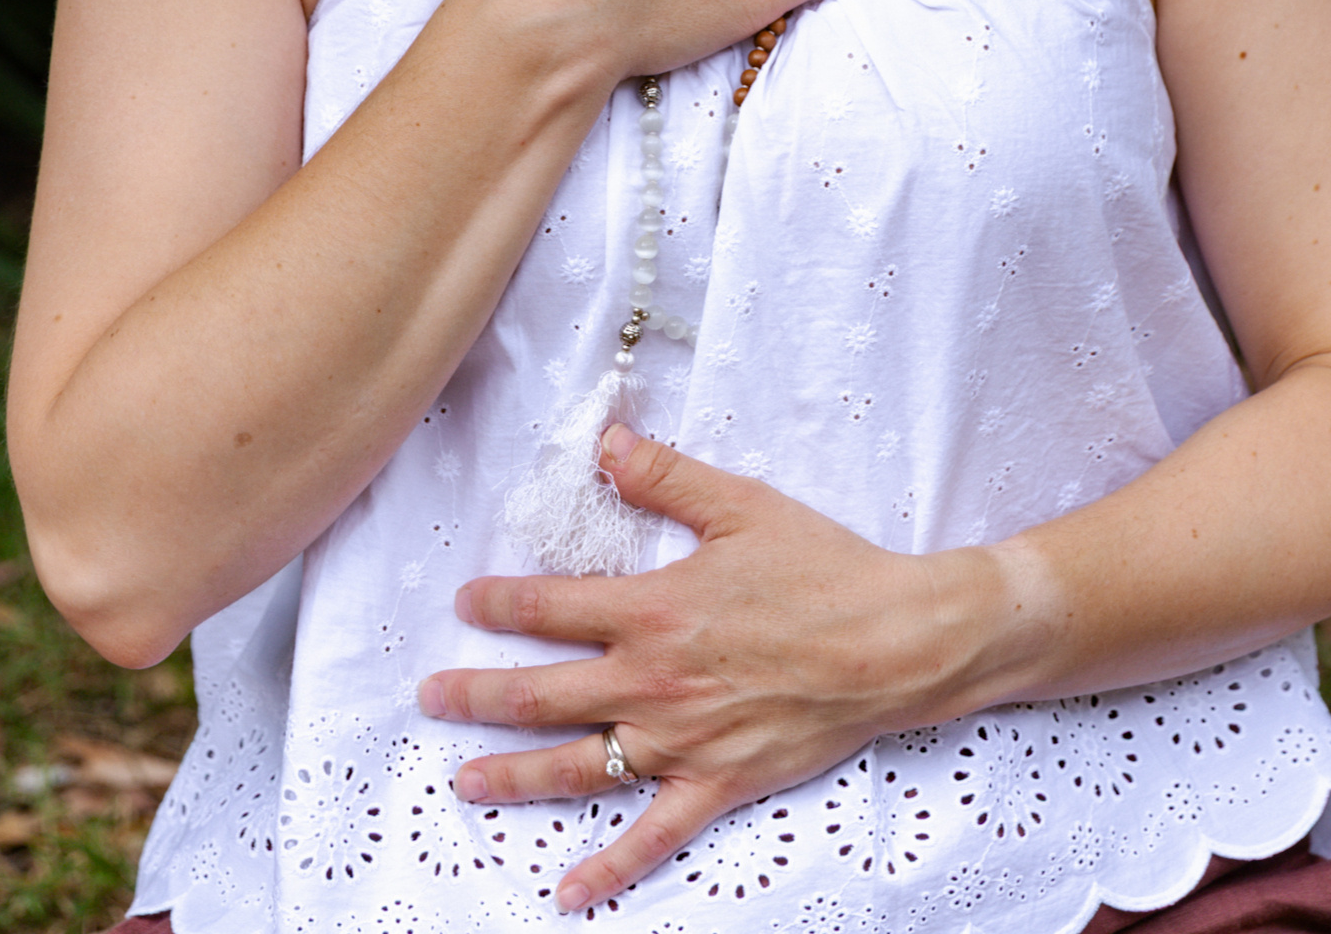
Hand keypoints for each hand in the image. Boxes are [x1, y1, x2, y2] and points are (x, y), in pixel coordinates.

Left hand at [418, 425, 1016, 913]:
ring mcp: (682, 740)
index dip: (501, 604)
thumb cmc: (826, 572)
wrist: (900, 642)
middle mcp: (653, 682)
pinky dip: (609, 867)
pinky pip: (653, 835)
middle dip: (477, 694)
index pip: (551, 608)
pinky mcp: (719, 782)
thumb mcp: (742, 507)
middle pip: (541, 693)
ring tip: (465, 781)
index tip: (469, 602)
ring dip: (514, 774)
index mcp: (654, 611)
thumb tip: (607, 442)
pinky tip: (568, 890)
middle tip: (430, 696)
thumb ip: (665, 478)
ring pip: (578, 765)